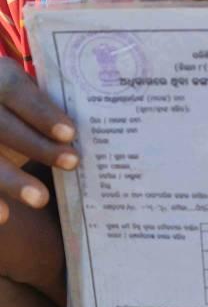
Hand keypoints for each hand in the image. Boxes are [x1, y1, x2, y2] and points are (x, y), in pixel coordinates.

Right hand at [0, 58, 78, 223]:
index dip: (41, 112)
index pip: (15, 90)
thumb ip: (47, 107)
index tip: (70, 133)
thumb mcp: (24, 95)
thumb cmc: (16, 107)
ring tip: (41, 198)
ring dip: (10, 179)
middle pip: (1, 124)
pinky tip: (4, 216)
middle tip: (72, 162)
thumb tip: (98, 129)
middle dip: (36, 145)